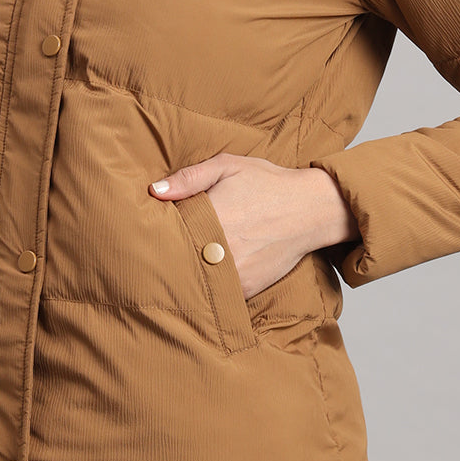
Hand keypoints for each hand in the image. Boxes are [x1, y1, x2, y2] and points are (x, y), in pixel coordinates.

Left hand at [149, 153, 359, 299]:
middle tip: (156, 253)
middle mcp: (220, 250)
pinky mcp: (247, 288)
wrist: (312, 208)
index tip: (147, 232)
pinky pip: (219, 293)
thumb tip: (154, 191)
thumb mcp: (227, 167)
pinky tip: (206, 275)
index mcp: (210, 218)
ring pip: (197, 281)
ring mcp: (234, 273)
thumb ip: (189, 178)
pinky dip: (211, 287)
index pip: (168, 234)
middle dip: (168, 256)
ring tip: (180, 266)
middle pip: (179, 261)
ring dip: (189, 275)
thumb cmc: (268, 183)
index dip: (157, 234)